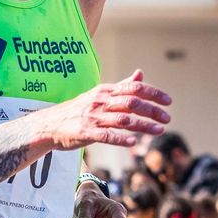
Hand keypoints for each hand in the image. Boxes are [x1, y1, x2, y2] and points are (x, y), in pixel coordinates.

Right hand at [39, 70, 171, 149]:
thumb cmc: (78, 109)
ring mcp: (93, 117)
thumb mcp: (99, 94)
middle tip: (167, 118)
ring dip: (143, 125)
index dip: (153, 93)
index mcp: (105, 91)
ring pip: (123, 120)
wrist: (50, 124)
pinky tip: (133, 143)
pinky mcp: (85, 133)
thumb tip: (140, 74)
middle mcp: (100, 101)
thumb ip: (121, 86)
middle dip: (152, 110)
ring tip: (159, 130)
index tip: (168, 101)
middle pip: (132, 103)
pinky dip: (121, 139)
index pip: (134, 88)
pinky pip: (106, 135)